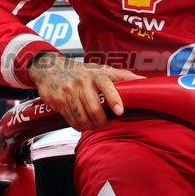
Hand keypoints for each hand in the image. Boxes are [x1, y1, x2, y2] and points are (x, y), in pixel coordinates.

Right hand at [28, 51, 142, 131]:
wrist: (50, 69)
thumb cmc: (82, 71)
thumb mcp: (103, 70)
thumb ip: (123, 76)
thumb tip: (144, 81)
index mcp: (96, 74)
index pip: (107, 85)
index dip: (114, 99)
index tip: (120, 111)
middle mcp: (82, 82)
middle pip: (94, 107)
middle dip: (102, 121)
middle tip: (106, 124)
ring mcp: (68, 91)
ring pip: (82, 116)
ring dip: (91, 126)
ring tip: (96, 125)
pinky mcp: (58, 101)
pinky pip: (71, 119)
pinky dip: (79, 126)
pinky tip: (84, 125)